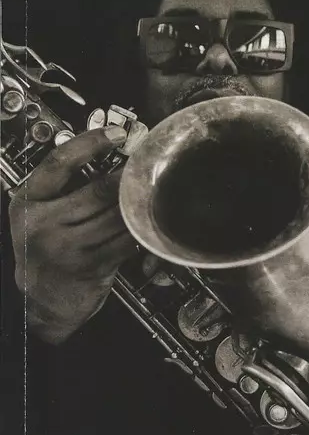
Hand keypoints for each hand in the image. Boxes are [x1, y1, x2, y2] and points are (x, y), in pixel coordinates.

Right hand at [9, 126, 138, 343]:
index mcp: (28, 202)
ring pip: (117, 215)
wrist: (42, 301)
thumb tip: (110, 161)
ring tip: (155, 190)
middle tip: (148, 166)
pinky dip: (142, 229)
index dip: (90, 143)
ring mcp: (68, 246)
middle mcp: (44, 223)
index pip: (59, 163)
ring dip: (139, 203)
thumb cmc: (47, 251)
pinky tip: (151, 221)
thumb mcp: (40, 216)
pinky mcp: (92, 265)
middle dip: (128, 179)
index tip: (116, 133)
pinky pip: (127, 240)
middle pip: (99, 190)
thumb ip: (63, 191)